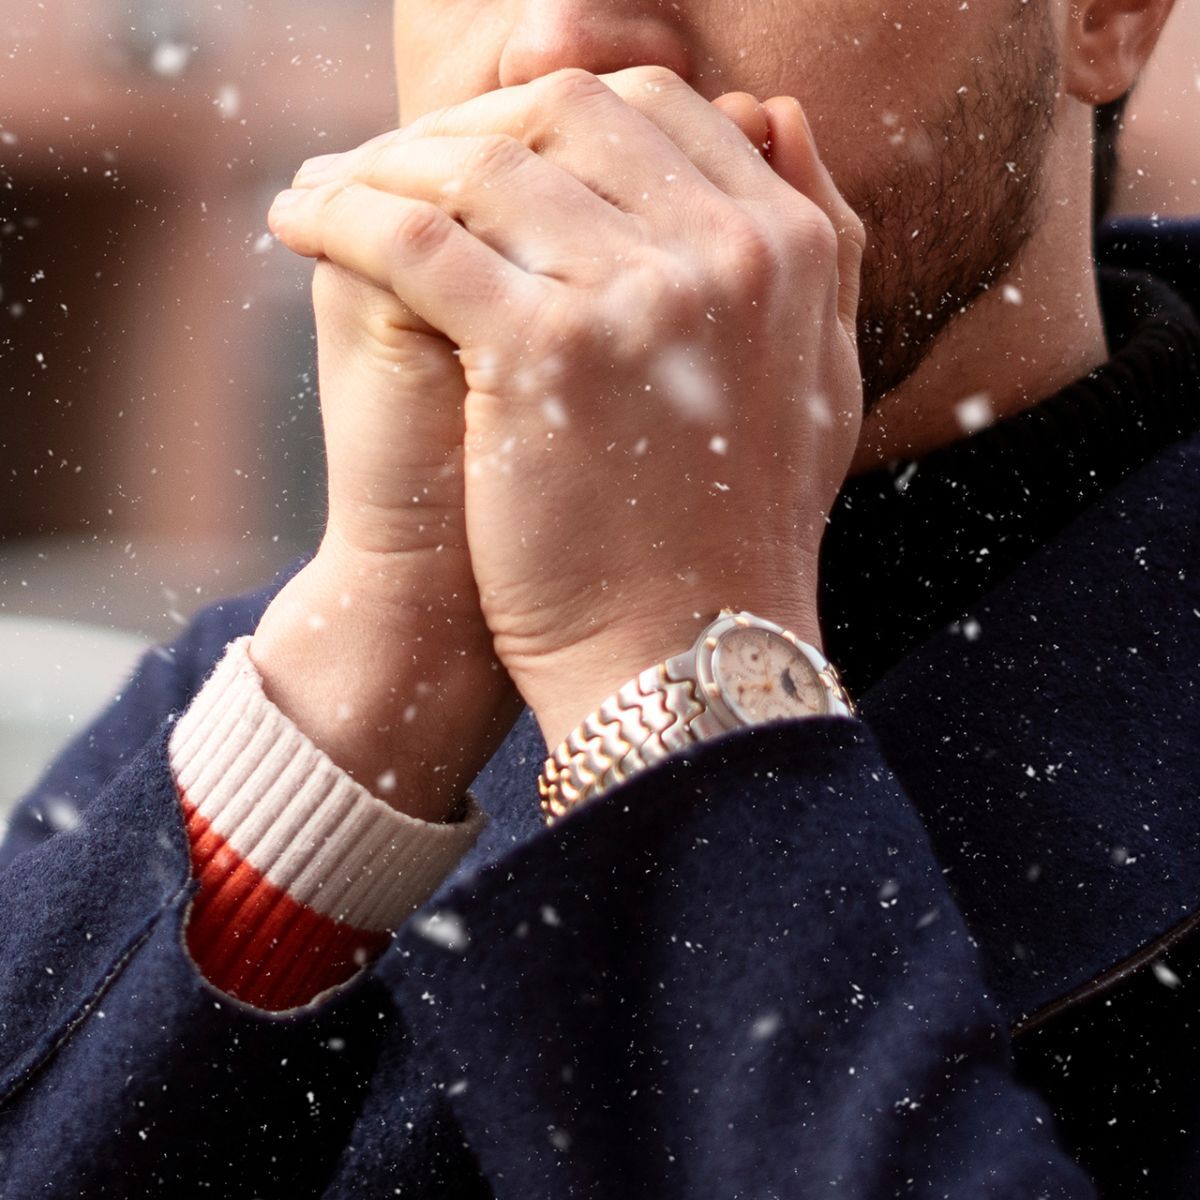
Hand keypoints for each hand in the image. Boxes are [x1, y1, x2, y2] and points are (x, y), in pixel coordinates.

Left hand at [271, 67, 864, 750]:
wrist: (691, 658)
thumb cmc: (735, 537)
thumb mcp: (818, 377)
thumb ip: (817, 245)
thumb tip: (774, 114)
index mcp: (788, 246)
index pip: (654, 109)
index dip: (552, 115)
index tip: (479, 152)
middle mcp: (726, 249)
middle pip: (565, 114)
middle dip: (464, 125)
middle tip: (394, 162)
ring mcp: (638, 294)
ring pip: (479, 162)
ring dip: (385, 163)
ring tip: (328, 191)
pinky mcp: (547, 349)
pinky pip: (414, 235)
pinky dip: (340, 213)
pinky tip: (295, 222)